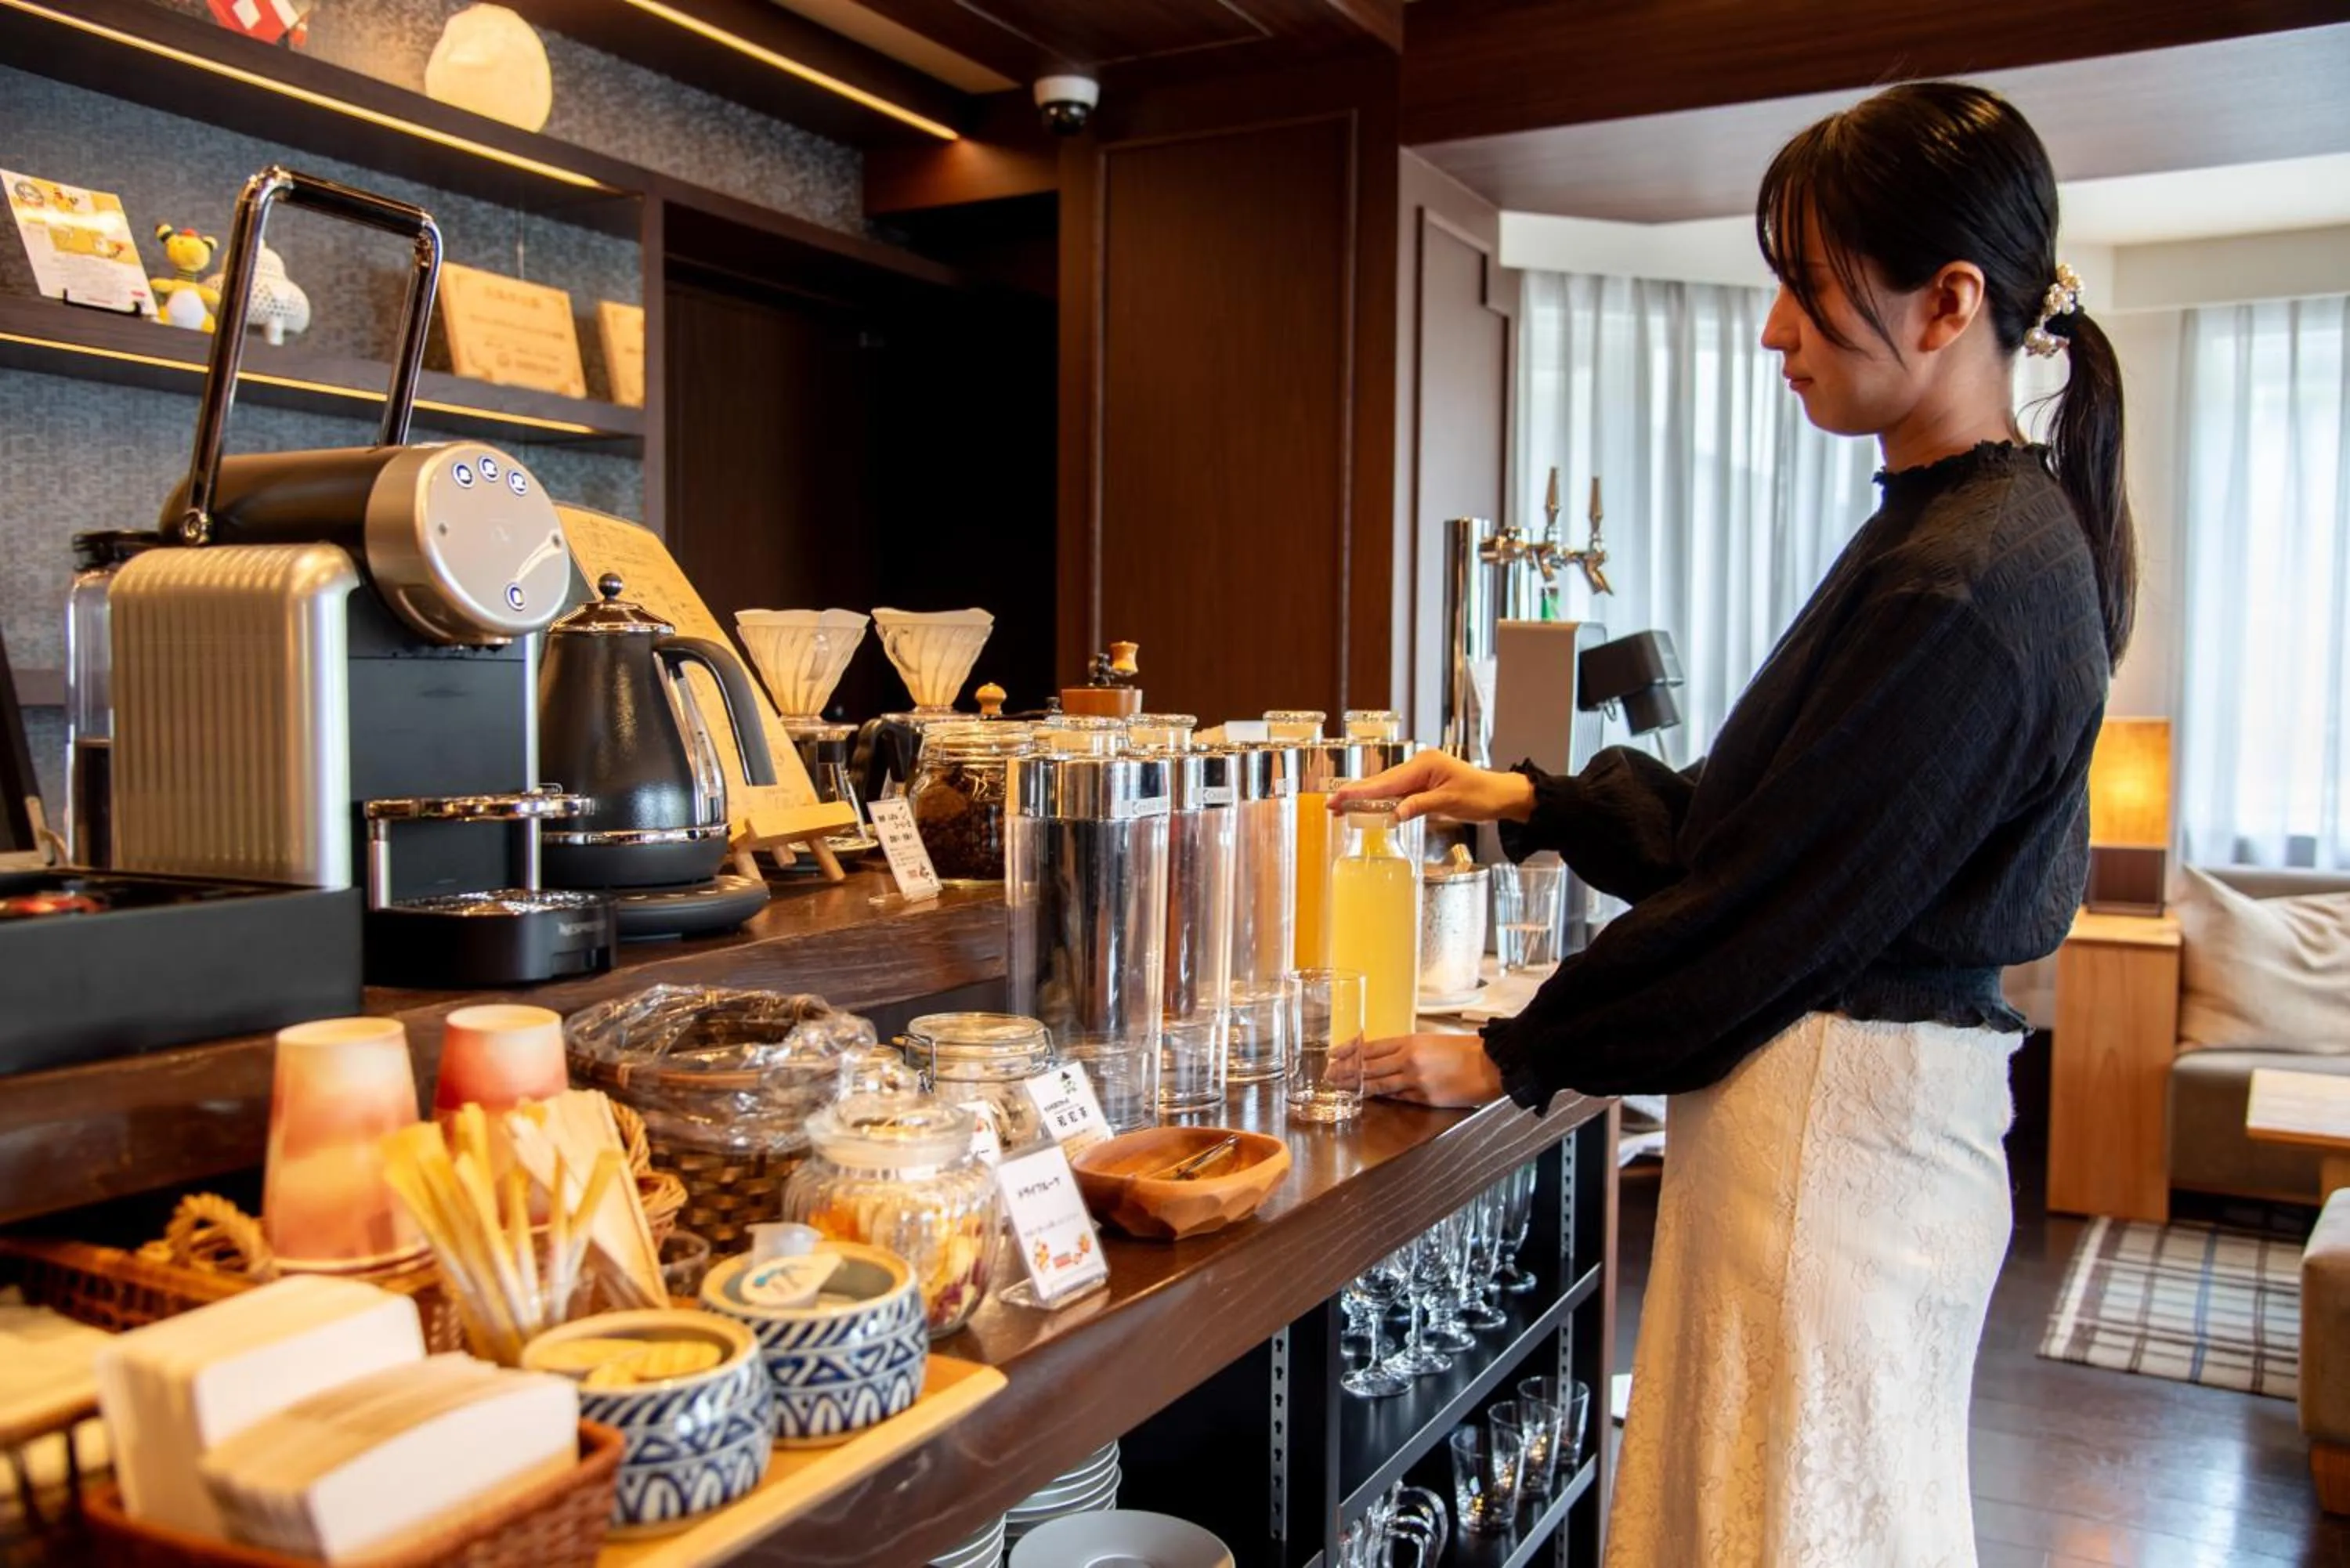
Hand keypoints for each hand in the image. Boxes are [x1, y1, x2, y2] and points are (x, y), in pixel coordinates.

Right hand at [1326, 750, 1534, 825]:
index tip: (1339, 797)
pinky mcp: (1424, 784)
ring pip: (1387, 787)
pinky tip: (1368, 807)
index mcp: (1424, 765)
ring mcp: (1421, 774)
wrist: (1501, 795)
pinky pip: (1398, 792)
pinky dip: (1382, 800)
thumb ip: (1420, 806)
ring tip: (1341, 806)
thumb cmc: (1481, 795)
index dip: (1360, 791)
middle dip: (1355, 793)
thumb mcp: (1451, 802)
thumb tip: (1394, 814)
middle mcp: (1419, 765)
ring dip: (1366, 797)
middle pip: (1381, 781)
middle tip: (1330, 803)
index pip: (1386, 782)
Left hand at [1345, 1033, 1506, 1107]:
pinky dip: (1381, 1097)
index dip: (1349, 1051)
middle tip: (1327, 1076)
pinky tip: (1367, 1097)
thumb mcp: (1431, 1042)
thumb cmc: (1464, 1051)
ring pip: (1378, 1083)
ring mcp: (1415, 1080)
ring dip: (1356, 1086)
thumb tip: (1385, 1059)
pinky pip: (1397, 1097)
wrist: (1489, 1064)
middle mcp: (1408, 1059)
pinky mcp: (1424, 1097)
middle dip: (1345, 1071)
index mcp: (1410, 1041)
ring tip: (1338, 1089)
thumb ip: (1408, 1051)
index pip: (1370, 1046)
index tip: (1332, 1054)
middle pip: (1368, 1066)